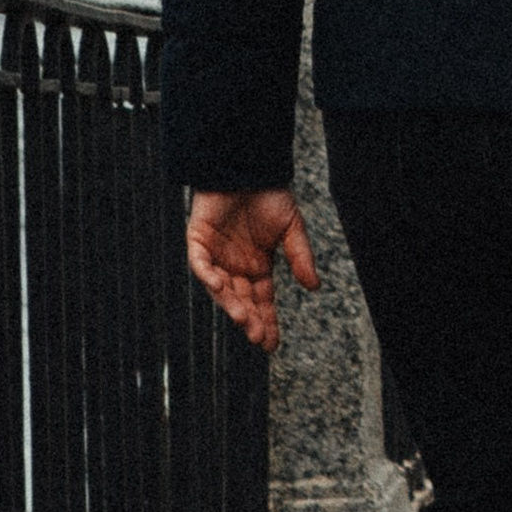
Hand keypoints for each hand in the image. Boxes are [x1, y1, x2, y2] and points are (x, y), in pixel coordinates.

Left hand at [184, 188, 320, 354]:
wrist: (248, 166)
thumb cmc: (269, 194)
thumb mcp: (291, 228)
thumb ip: (299, 256)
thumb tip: (314, 287)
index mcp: (257, 266)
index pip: (261, 301)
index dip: (266, 322)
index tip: (272, 345)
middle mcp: (235, 266)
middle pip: (241, 300)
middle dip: (250, 320)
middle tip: (259, 337)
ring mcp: (215, 255)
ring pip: (220, 288)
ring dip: (230, 304)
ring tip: (244, 319)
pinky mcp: (198, 240)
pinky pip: (199, 263)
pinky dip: (207, 275)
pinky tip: (219, 285)